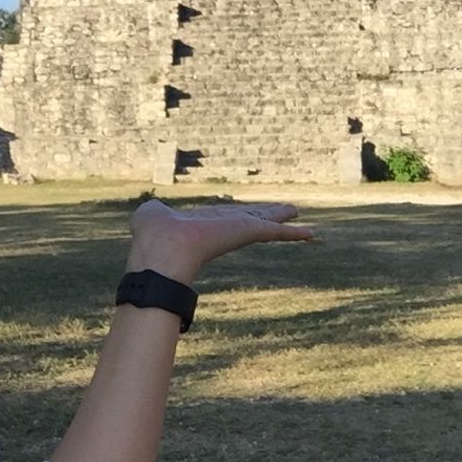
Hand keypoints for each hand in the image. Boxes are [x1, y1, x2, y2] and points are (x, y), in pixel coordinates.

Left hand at [125, 198, 313, 284]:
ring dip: (286, 225)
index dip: (236, 215)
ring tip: (306, 227)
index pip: (224, 219)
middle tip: (289, 213)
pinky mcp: (247, 232)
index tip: (247, 215)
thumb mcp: (151, 214)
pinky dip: (293, 233)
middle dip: (269, 217)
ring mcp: (236, 232)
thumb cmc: (152, 233)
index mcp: (201, 225)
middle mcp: (222, 229)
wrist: (163, 250)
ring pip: (266, 228)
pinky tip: (310, 234)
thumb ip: (154, 211)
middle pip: (251, 221)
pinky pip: (275, 233)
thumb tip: (153, 212)